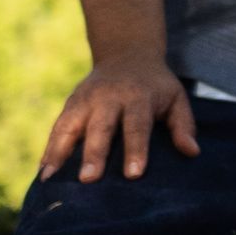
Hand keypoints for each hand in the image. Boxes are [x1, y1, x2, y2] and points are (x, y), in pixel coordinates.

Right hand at [40, 57, 197, 182]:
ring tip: (51, 179)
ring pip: (71, 126)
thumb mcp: (176, 98)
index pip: (137, 125)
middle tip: (89, 179)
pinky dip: (49, 149)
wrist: (128, 55)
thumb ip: (183, 124)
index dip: (136, 150)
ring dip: (60, 152)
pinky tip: (44, 172)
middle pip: (101, 126)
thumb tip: (192, 152)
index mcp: (139, 96)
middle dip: (95, 153)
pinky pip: (57, 127)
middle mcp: (109, 97)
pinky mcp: (70, 104)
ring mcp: (86, 99)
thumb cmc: (156, 86)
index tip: (134, 174)